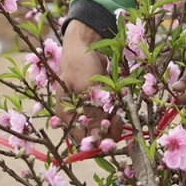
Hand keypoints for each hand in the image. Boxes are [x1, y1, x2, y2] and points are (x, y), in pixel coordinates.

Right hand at [55, 21, 122, 142]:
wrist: (87, 42)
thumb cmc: (80, 63)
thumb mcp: (87, 88)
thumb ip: (93, 114)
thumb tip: (97, 139)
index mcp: (66, 115)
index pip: (81, 139)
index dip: (96, 142)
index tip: (111, 139)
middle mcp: (76, 115)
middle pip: (93, 134)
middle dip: (107, 131)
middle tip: (118, 120)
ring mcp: (88, 108)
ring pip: (103, 125)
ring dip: (113, 122)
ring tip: (119, 113)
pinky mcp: (98, 101)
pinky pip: (108, 113)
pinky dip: (114, 112)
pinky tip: (119, 104)